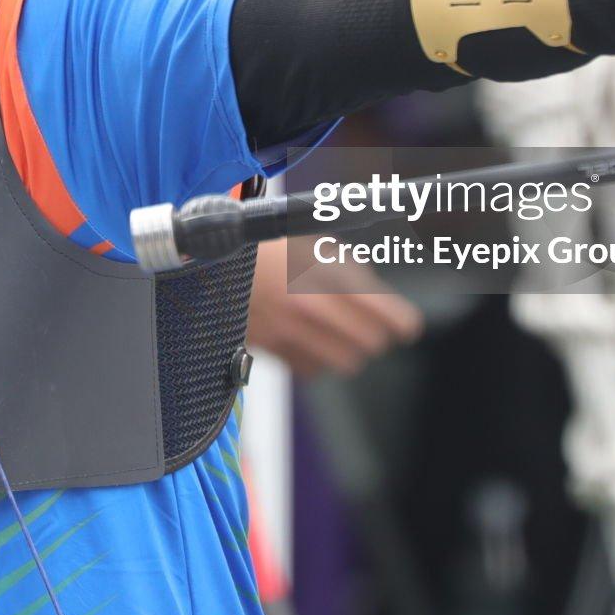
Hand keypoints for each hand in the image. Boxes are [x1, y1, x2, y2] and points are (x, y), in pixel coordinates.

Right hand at [243, 239, 424, 377]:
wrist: (208, 261)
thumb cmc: (264, 250)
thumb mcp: (311, 244)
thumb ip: (349, 271)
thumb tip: (379, 301)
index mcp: (323, 273)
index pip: (384, 313)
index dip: (401, 323)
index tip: (406, 327)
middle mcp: (307, 306)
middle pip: (368, 345)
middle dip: (372, 337)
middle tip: (367, 326)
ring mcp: (286, 331)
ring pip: (341, 363)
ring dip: (344, 351)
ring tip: (333, 332)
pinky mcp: (267, 349)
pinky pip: (310, 370)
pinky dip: (314, 360)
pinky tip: (305, 339)